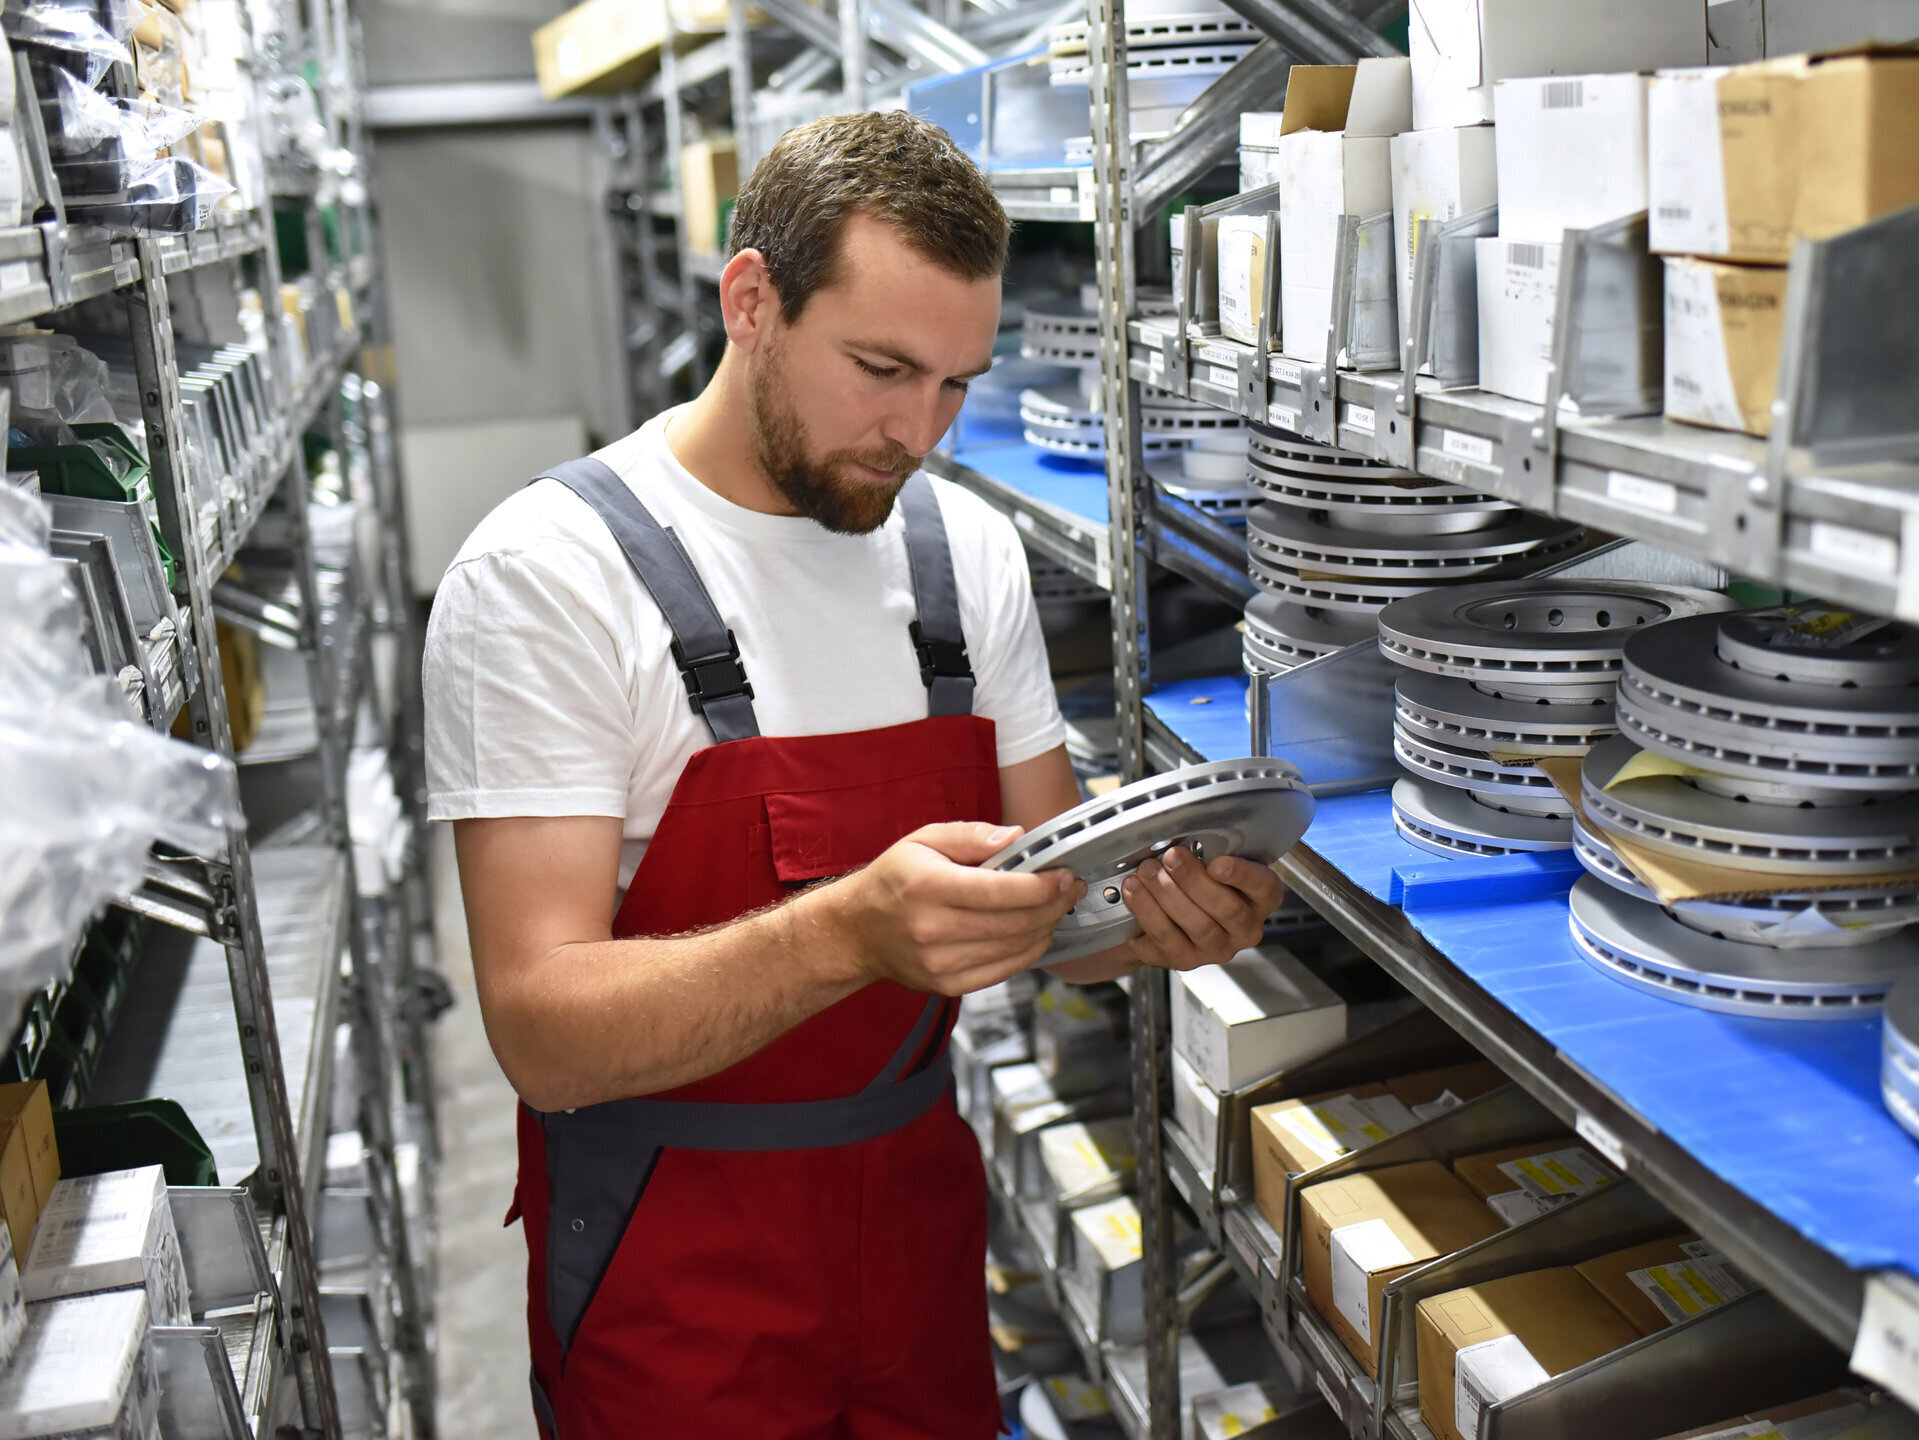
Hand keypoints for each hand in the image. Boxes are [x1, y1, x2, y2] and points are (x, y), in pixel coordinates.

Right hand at [825, 822, 1085, 995]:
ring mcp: (940, 962)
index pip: (1000, 891)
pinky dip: (1029, 952)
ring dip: (1047, 927)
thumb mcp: (923, 840)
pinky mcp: (947, 984)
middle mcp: (932, 928)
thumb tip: (1017, 837)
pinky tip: (1036, 932)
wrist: (857, 931)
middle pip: (1015, 922)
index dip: (1042, 886)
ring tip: (1057, 907)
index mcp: (927, 886)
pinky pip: (1004, 971)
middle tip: (1072, 889)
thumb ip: (971, 835)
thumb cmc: (893, 880)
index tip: (1065, 875)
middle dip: (1054, 905)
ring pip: (1015, 949)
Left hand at [1122, 847, 1284, 971]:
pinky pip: (1166, 938)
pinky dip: (1147, 911)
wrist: (1164, 916)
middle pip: (1227, 909)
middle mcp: (1243, 929)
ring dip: (1168, 894)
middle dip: (1194, 880)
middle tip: (1171, 857)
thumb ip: (1209, 852)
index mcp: (1259, 899)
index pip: (1263, 888)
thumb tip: (1188, 834)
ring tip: (1147, 870)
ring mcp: (1215, 949)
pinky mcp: (1184, 959)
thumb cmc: (1193, 882)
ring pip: (1197, 925)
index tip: (1218, 863)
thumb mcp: (1209, 862)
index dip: (1242, 876)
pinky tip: (1135, 890)